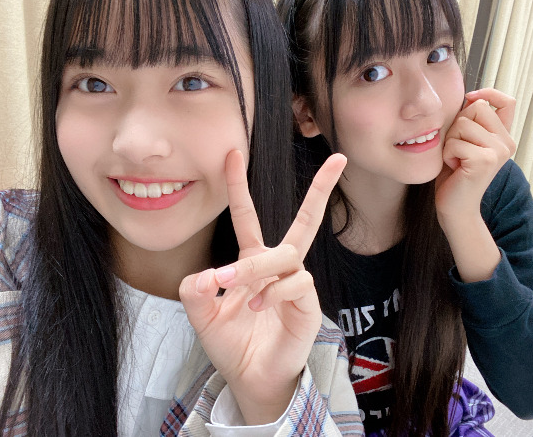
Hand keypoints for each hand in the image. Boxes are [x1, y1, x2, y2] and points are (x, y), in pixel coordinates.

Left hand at [179, 150, 346, 424]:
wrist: (251, 378)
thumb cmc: (231, 343)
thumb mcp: (201, 316)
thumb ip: (194, 292)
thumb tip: (204, 274)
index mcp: (252, 262)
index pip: (247, 216)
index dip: (239, 186)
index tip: (233, 154)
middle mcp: (279, 266)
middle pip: (305, 220)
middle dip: (321, 189)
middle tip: (338, 160)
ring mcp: (296, 282)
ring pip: (286, 254)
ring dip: (255, 267)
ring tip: (229, 286)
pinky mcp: (308, 302)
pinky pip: (296, 282)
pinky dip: (273, 291)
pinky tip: (258, 306)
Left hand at [435, 88, 515, 224]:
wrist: (455, 207)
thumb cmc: (455, 174)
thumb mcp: (463, 142)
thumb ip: (470, 122)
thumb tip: (470, 98)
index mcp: (503, 137)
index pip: (508, 102)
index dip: (488, 93)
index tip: (469, 97)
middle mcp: (506, 142)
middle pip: (477, 108)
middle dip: (458, 125)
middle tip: (457, 148)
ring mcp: (498, 151)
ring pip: (462, 124)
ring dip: (450, 142)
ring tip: (456, 159)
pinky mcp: (486, 160)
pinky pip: (455, 143)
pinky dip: (447, 154)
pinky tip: (455, 168)